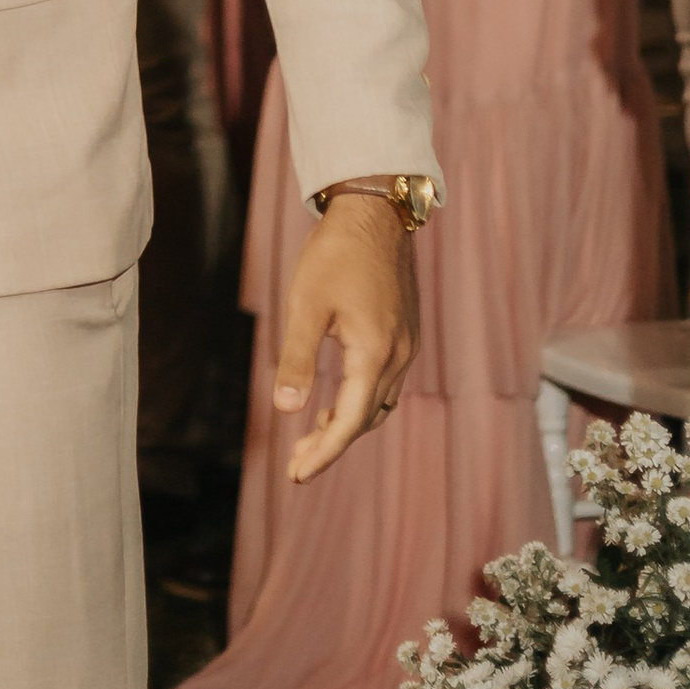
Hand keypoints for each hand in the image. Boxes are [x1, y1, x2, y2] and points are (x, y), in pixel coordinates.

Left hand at [272, 191, 418, 481]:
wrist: (374, 213)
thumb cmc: (334, 255)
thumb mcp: (305, 305)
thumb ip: (296, 359)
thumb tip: (283, 410)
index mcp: (374, 353)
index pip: (350, 422)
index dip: (324, 452)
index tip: (296, 475)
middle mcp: (398, 357)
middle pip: (366, 420)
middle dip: (330, 445)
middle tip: (296, 465)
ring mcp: (406, 346)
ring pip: (378, 405)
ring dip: (347, 425)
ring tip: (311, 439)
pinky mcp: (404, 334)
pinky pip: (385, 385)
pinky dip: (361, 403)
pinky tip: (337, 401)